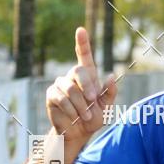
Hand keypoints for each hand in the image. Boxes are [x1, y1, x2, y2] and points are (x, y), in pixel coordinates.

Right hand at [46, 27, 116, 154]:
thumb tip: (111, 77)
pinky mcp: (51, 95)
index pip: (84, 55)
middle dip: (87, 86)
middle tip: (93, 100)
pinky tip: (74, 117)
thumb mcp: (106, 108)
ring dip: (80, 104)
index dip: (82, 43)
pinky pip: (61, 99)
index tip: (81, 30)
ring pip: (70, 88)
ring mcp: (60, 85)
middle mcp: (72, 77)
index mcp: (88, 76)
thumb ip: (110, 93)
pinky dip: (71, 110)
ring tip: (85, 116)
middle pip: (78, 69)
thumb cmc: (93, 118)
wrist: (78, 133)